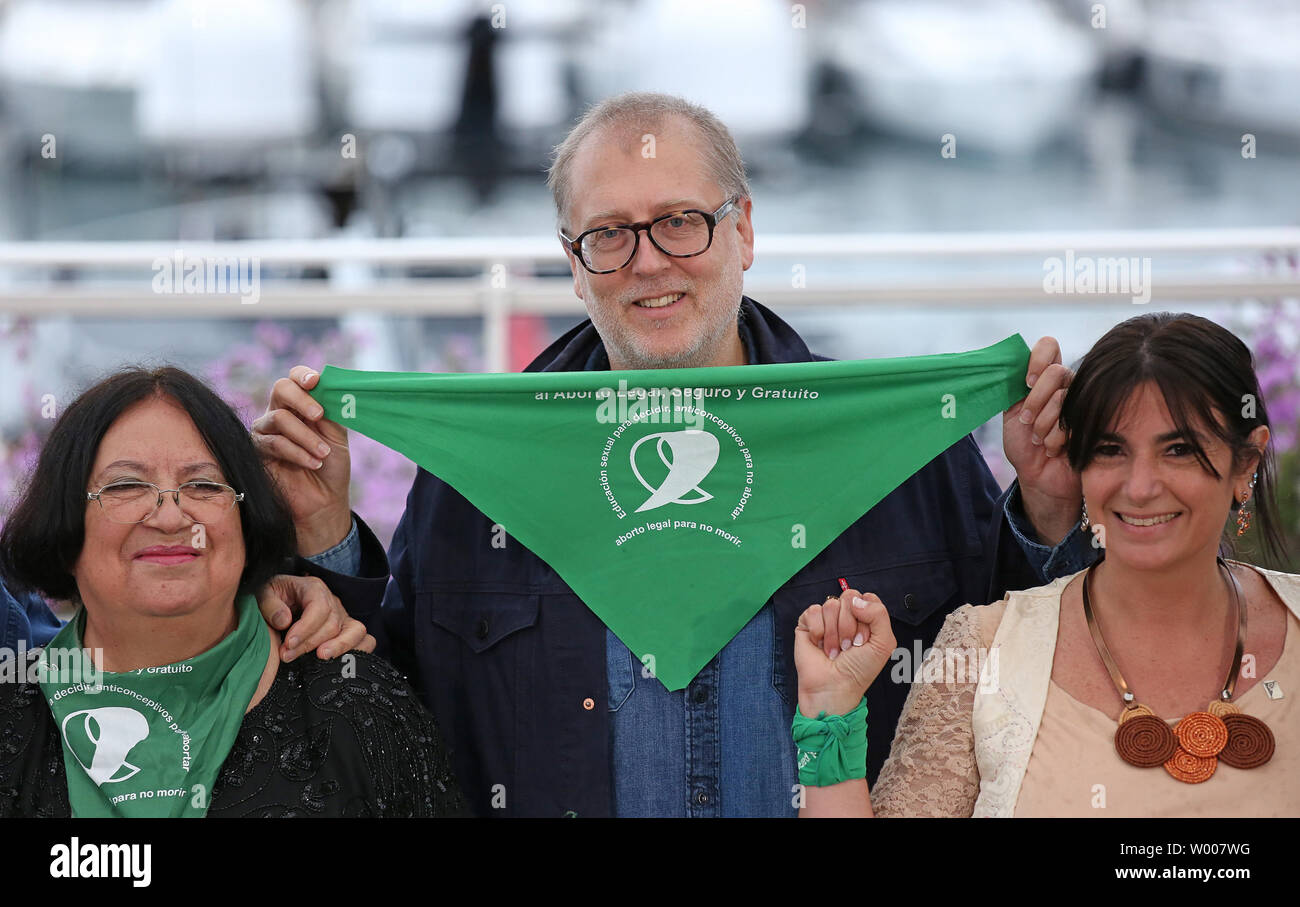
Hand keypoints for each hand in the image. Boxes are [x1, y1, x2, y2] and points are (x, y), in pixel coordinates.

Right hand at [252, 365, 352, 554]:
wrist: (323, 500)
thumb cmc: (331, 467)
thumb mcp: (337, 435)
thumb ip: (330, 410)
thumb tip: (326, 385)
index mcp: (303, 406)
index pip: (296, 379)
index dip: (303, 375)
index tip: (316, 381)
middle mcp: (282, 413)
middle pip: (281, 389)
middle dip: (302, 399)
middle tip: (319, 416)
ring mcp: (266, 430)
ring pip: (279, 418)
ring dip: (305, 436)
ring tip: (323, 453)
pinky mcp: (256, 451)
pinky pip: (274, 442)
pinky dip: (297, 452)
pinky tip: (313, 463)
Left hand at [256, 574, 374, 661]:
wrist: (279, 601)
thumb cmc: (273, 598)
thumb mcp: (264, 593)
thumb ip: (270, 605)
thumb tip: (284, 621)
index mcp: (314, 588)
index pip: (319, 608)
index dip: (305, 628)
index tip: (288, 644)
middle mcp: (333, 602)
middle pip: (332, 624)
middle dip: (309, 643)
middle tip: (287, 656)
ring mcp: (343, 617)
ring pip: (355, 631)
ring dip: (339, 647)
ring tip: (321, 658)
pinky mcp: (348, 632)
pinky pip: (366, 640)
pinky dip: (358, 651)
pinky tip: (338, 663)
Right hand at [794, 590, 894, 717]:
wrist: (834, 687)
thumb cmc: (859, 670)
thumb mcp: (883, 643)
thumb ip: (879, 614)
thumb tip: (855, 600)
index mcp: (865, 618)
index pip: (867, 597)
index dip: (867, 616)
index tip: (865, 639)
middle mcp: (845, 615)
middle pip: (849, 597)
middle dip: (850, 625)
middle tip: (849, 646)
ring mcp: (826, 618)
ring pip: (831, 604)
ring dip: (834, 633)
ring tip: (835, 649)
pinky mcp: (807, 623)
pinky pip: (813, 611)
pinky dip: (818, 632)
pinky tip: (820, 645)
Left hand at [1003, 336, 1081, 544]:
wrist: (1038, 476)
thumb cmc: (1024, 444)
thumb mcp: (1011, 413)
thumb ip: (1012, 387)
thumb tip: (1009, 363)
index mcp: (1045, 377)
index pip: (1049, 346)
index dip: (1038, 358)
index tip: (1026, 382)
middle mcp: (1067, 384)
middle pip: (1056, 372)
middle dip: (1035, 401)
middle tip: (1026, 421)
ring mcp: (1083, 402)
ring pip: (1062, 398)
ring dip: (1042, 425)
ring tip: (1039, 440)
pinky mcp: (1093, 422)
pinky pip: (1072, 421)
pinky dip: (1053, 439)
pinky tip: (1053, 449)